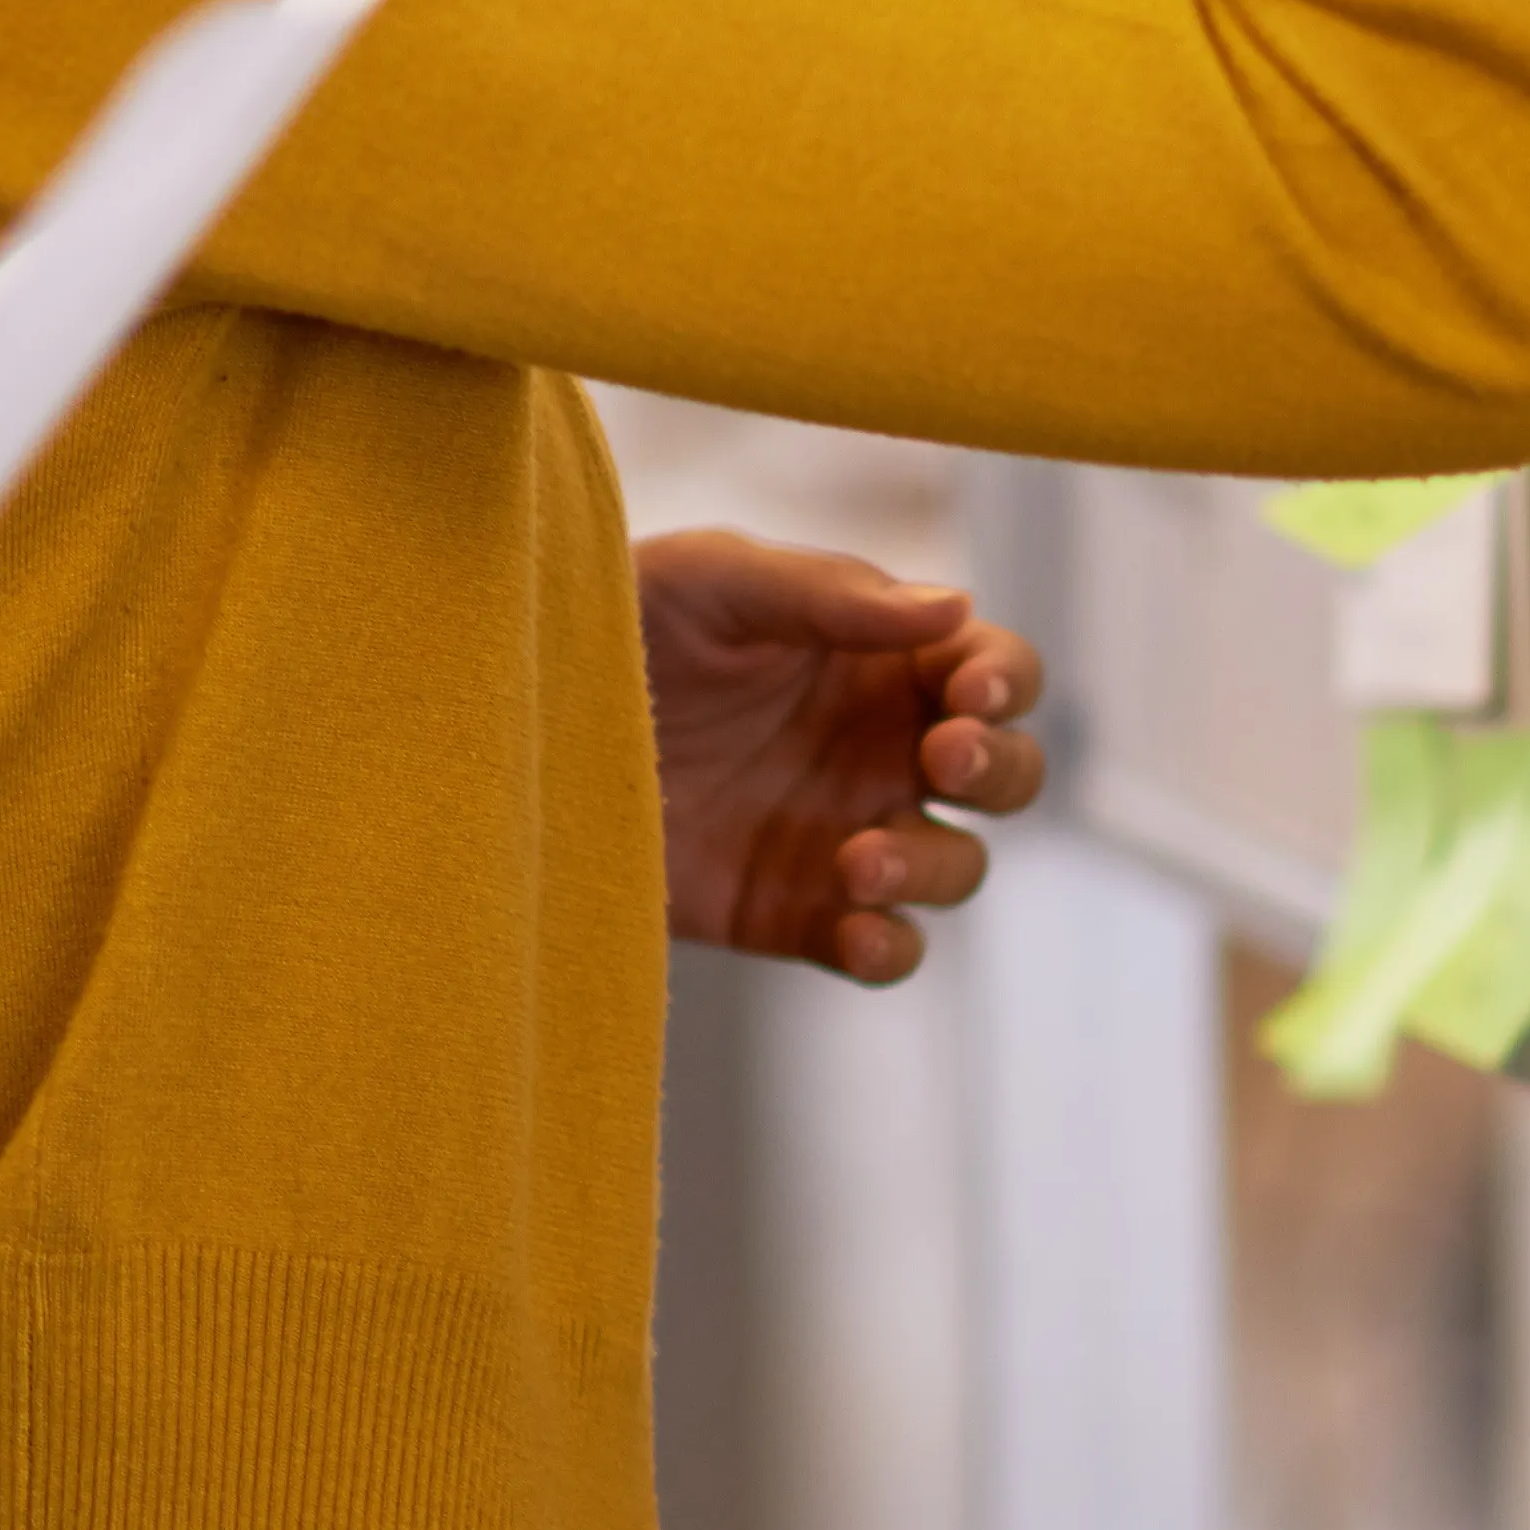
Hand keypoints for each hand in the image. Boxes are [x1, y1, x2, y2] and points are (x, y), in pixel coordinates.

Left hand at [640, 528, 1045, 982]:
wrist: (522, 721)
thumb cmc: (620, 617)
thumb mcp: (711, 580)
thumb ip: (827, 594)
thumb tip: (956, 605)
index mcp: (877, 654)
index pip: (992, 668)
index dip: (1007, 681)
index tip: (971, 695)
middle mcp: (878, 746)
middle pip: (1005, 775)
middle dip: (999, 770)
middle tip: (943, 759)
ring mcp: (845, 834)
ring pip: (954, 868)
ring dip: (933, 866)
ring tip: (858, 858)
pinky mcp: (793, 913)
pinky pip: (881, 948)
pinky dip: (889, 949)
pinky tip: (856, 929)